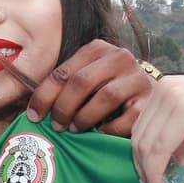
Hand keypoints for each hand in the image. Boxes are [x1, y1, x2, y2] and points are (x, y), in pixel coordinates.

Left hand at [26, 40, 153, 136]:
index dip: (45, 95)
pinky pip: (126, 118)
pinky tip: (101, 133)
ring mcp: (138, 78)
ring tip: (75, 129)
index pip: (64, 72)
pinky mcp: (150, 101)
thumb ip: (64, 86)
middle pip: (82, 82)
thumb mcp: (84, 80)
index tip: (34, 116)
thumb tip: (34, 111)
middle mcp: (120, 57)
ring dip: (84, 117)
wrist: (145, 97)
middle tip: (57, 126)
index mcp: (98, 49)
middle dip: (64, 107)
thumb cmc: (105, 90)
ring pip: (105, 97)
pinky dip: (109, 129)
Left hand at [131, 75, 183, 182]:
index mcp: (167, 88)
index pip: (141, 127)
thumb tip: (164, 164)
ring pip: (147, 142)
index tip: (148, 182)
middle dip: (142, 167)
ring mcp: (175, 95)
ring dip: (149, 172)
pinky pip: (161, 145)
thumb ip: (180, 142)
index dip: (140, 157)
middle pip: (139, 135)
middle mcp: (166, 86)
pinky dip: (157, 169)